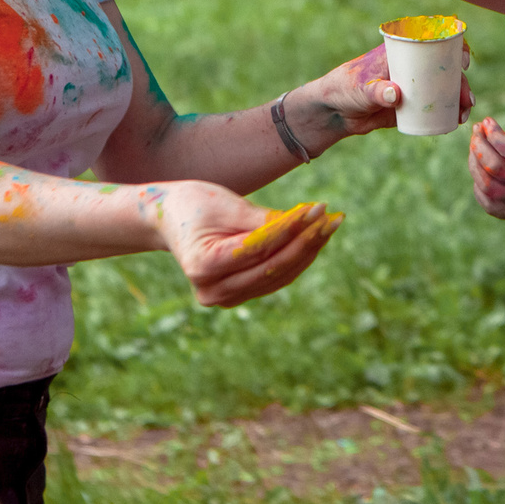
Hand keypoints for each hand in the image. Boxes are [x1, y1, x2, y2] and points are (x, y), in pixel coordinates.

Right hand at [146, 183, 339, 306]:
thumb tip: (304, 224)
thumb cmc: (196, 205)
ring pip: (279, 275)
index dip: (290, 228)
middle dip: (306, 241)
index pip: (257, 249)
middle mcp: (212, 290)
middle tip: (333, 217)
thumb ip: (262, 220)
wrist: (171, 220)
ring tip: (331, 223)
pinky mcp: (238, 295)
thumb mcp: (225, 205)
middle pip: (271, 267)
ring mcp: (225, 298)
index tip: (318, 207)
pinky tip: (317, 237)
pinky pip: (276, 278)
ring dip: (308, 250)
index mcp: (203, 265)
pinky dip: (298, 258)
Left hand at [290, 42, 472, 147]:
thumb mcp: (360, 88)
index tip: (463, 61)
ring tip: (463, 113)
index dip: (454, 47)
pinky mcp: (412, 106)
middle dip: (461, 81)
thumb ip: (376, 91)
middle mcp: (413, 67)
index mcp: (403, 52)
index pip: (434, 42)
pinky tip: (457, 120)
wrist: (335, 112)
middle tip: (466, 97)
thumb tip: (395, 94)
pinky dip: (449, 112)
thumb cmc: (344, 88)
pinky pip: (435, 107)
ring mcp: (414, 87)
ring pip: (444, 89)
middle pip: (446, 69)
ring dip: (459, 98)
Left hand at [467, 89, 504, 230]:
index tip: (488, 121)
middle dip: (479, 146)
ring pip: (489, 187)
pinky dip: (479, 187)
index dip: (495, 135)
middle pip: (497, 168)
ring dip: (475, 165)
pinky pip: (491, 205)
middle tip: (476, 131)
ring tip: (474, 147)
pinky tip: (480, 170)